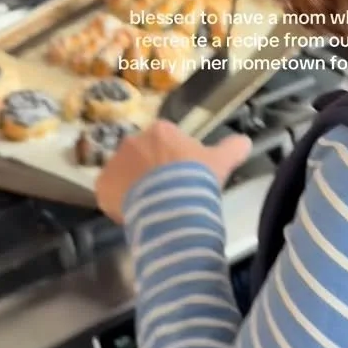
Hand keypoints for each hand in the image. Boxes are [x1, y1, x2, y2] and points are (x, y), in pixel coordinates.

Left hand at [96, 120, 250, 223]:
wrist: (171, 205)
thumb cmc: (196, 178)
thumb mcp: (222, 161)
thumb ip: (233, 147)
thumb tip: (246, 140)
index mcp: (160, 131)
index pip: (164, 141)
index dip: (173, 160)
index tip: (181, 177)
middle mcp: (133, 141)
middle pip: (142, 156)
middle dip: (151, 171)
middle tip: (167, 193)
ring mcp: (114, 163)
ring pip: (124, 174)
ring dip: (134, 186)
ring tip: (152, 208)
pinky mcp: (102, 187)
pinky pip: (109, 194)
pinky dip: (119, 204)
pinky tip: (136, 216)